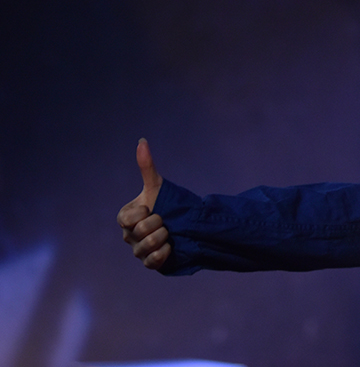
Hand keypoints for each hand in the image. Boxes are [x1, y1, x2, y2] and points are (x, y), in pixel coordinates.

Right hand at [117, 138, 170, 269]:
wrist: (187, 223)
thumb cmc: (168, 203)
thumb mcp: (157, 186)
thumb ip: (147, 166)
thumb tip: (142, 141)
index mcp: (126, 218)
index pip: (128, 218)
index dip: (145, 213)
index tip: (153, 209)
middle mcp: (128, 235)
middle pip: (140, 232)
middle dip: (158, 224)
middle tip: (165, 221)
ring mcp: (138, 251)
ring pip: (145, 248)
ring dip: (162, 238)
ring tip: (169, 233)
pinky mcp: (150, 263)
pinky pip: (152, 262)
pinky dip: (164, 253)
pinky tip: (171, 246)